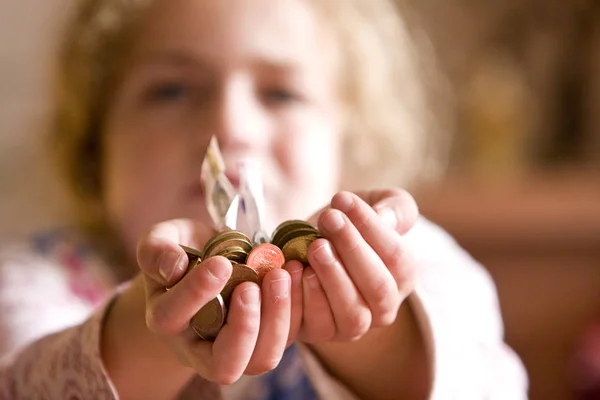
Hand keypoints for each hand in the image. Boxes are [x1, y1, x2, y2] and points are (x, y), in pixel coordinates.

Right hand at [136, 219, 292, 383]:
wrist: (210, 260)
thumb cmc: (183, 250)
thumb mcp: (162, 240)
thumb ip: (157, 251)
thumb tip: (173, 267)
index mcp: (166, 319)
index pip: (173, 318)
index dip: (197, 293)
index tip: (220, 264)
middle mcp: (199, 346)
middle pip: (223, 365)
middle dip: (243, 327)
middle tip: (251, 286)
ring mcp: (238, 349)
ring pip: (260, 359)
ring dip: (275, 319)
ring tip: (279, 275)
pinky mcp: (267, 339)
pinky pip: (287, 339)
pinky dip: (296, 309)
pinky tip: (295, 274)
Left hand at [284, 188, 418, 342]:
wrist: (306, 247)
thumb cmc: (348, 225)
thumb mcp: (375, 205)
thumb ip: (393, 207)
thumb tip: (385, 217)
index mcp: (402, 278)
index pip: (396, 257)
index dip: (371, 227)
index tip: (342, 199)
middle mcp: (381, 310)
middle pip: (377, 288)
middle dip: (352, 249)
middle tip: (329, 219)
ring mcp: (348, 327)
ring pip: (351, 315)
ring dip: (331, 277)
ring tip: (314, 245)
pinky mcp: (314, 333)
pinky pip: (311, 325)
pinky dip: (301, 296)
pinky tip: (291, 267)